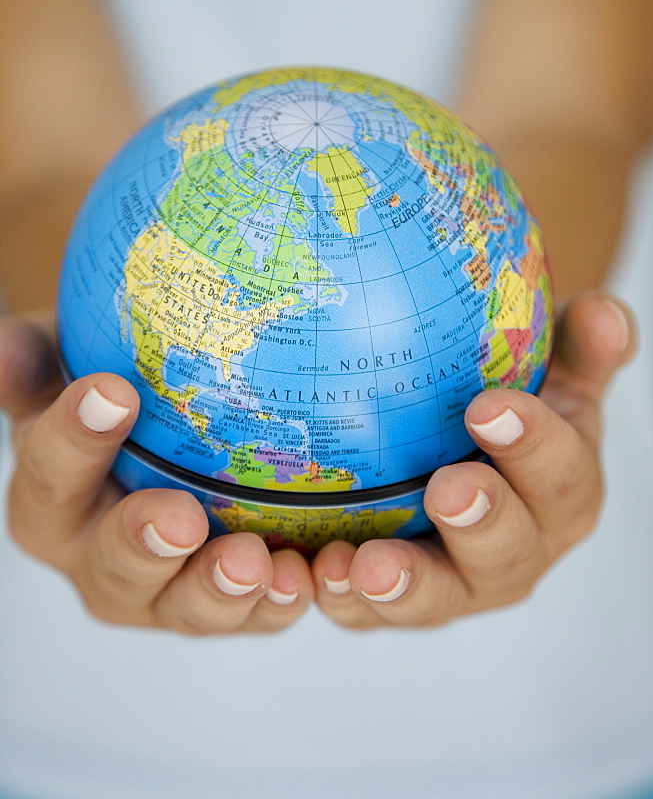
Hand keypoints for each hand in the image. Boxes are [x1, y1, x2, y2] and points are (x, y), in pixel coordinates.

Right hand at [1, 314, 312, 633]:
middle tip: (181, 519)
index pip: (52, 473)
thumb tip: (4, 349)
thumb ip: (35, 362)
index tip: (112, 393)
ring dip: (221, 591)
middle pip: (116, 568)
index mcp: (52, 502)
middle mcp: (100, 561)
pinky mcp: (228, 604)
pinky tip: (310, 575)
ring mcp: (165, 593)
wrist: (161, 445)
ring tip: (255, 564)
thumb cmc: (112, 392)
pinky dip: (281, 603)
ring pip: (188, 608)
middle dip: (145, 546)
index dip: (75, 440)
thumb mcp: (67, 364)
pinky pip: (257, 615)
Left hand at [310, 292, 635, 629]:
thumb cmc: (509, 404)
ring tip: (368, 566)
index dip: (534, 444)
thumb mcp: (550, 371)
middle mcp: (516, 552)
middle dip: (481, 522)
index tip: (490, 407)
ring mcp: (454, 585)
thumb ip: (579, 346)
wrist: (461, 454)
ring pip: (436, 598)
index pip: (561, 473)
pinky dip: (343, 600)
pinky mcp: (394, 601)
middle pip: (506, 552)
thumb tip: (604, 314)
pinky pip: (368, 613)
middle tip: (447, 489)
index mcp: (562, 495)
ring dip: (405, 585)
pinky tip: (319, 573)